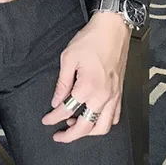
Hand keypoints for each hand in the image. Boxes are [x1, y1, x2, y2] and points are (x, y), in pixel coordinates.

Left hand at [41, 11, 130, 141]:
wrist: (113, 29)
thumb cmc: (90, 40)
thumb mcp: (68, 58)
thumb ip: (62, 83)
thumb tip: (56, 101)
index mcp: (88, 87)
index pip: (67, 111)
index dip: (54, 118)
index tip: (46, 120)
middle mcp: (103, 96)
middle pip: (86, 127)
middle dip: (70, 135)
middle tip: (58, 135)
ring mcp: (114, 96)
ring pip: (103, 127)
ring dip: (88, 132)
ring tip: (75, 126)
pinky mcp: (119, 92)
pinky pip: (114, 117)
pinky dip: (104, 123)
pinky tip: (93, 118)